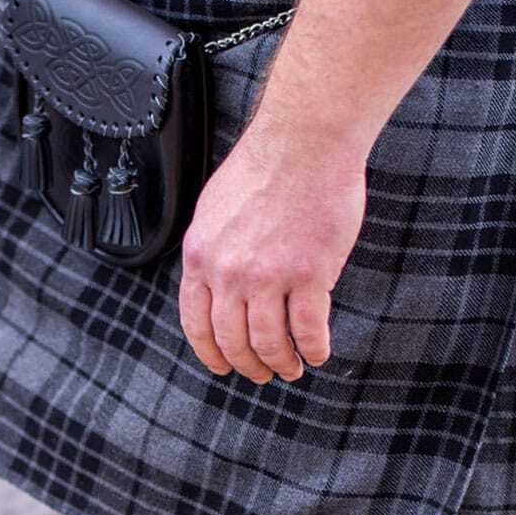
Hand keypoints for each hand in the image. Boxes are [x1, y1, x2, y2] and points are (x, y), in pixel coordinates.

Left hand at [178, 110, 368, 384]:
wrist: (304, 140)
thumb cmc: (266, 166)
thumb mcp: (215, 210)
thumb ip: (213, 249)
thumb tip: (215, 283)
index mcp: (201, 256)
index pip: (196, 322)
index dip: (210, 352)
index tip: (222, 366)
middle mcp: (228, 272)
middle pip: (232, 339)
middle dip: (248, 365)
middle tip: (263, 374)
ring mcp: (268, 275)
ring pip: (269, 342)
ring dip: (281, 363)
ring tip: (292, 367)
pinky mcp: (309, 274)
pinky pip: (308, 329)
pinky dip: (313, 348)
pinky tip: (318, 351)